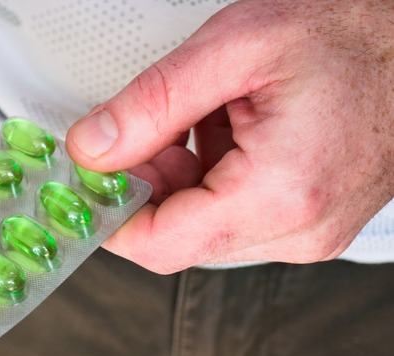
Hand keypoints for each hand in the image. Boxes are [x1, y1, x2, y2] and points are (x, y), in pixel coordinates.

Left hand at [66, 0, 393, 273]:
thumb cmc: (350, 32)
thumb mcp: (234, 48)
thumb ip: (150, 105)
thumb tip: (92, 148)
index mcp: (279, 194)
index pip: (159, 244)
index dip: (109, 216)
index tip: (84, 182)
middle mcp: (298, 230)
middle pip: (178, 235)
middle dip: (147, 183)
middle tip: (145, 126)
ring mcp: (308, 231)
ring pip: (202, 225)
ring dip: (180, 175)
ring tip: (201, 114)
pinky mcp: (309, 221)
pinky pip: (233, 215)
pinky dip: (211, 175)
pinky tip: (225, 128)